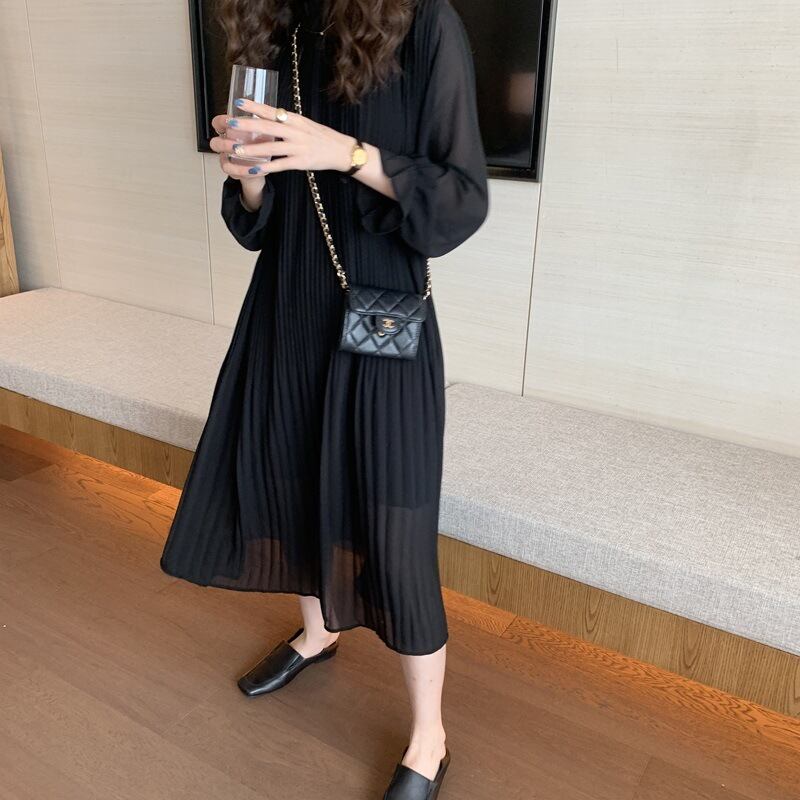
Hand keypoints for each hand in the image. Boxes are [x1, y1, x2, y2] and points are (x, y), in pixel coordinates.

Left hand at [209, 98, 354, 177]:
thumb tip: (267, 115)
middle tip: (230, 124)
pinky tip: (254, 169)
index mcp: (294, 119)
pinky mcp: (301, 162)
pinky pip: (280, 165)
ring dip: (252, 150)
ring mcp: (298, 147)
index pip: (271, 111)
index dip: (255, 107)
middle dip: (247, 126)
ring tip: (236, 151)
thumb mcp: (304, 123)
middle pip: (268, 128)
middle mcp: (295, 131)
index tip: (238, 103)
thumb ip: (286, 121)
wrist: (340, 150)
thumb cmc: (320, 136)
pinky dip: (266, 168)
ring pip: (271, 148)